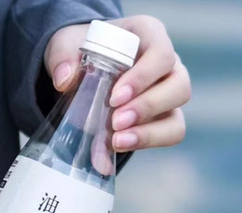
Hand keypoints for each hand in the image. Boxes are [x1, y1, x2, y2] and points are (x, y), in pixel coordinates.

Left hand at [44, 16, 190, 152]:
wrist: (82, 73)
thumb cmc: (83, 53)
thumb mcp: (66, 47)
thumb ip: (62, 58)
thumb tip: (64, 80)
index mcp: (149, 37)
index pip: (161, 54)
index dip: (143, 77)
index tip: (115, 97)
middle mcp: (167, 66)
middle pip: (179, 87)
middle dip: (146, 108)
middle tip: (116, 121)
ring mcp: (167, 95)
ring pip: (177, 118)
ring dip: (148, 133)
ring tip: (117, 141)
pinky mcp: (162, 120)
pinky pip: (168, 135)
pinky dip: (146, 144)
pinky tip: (118, 146)